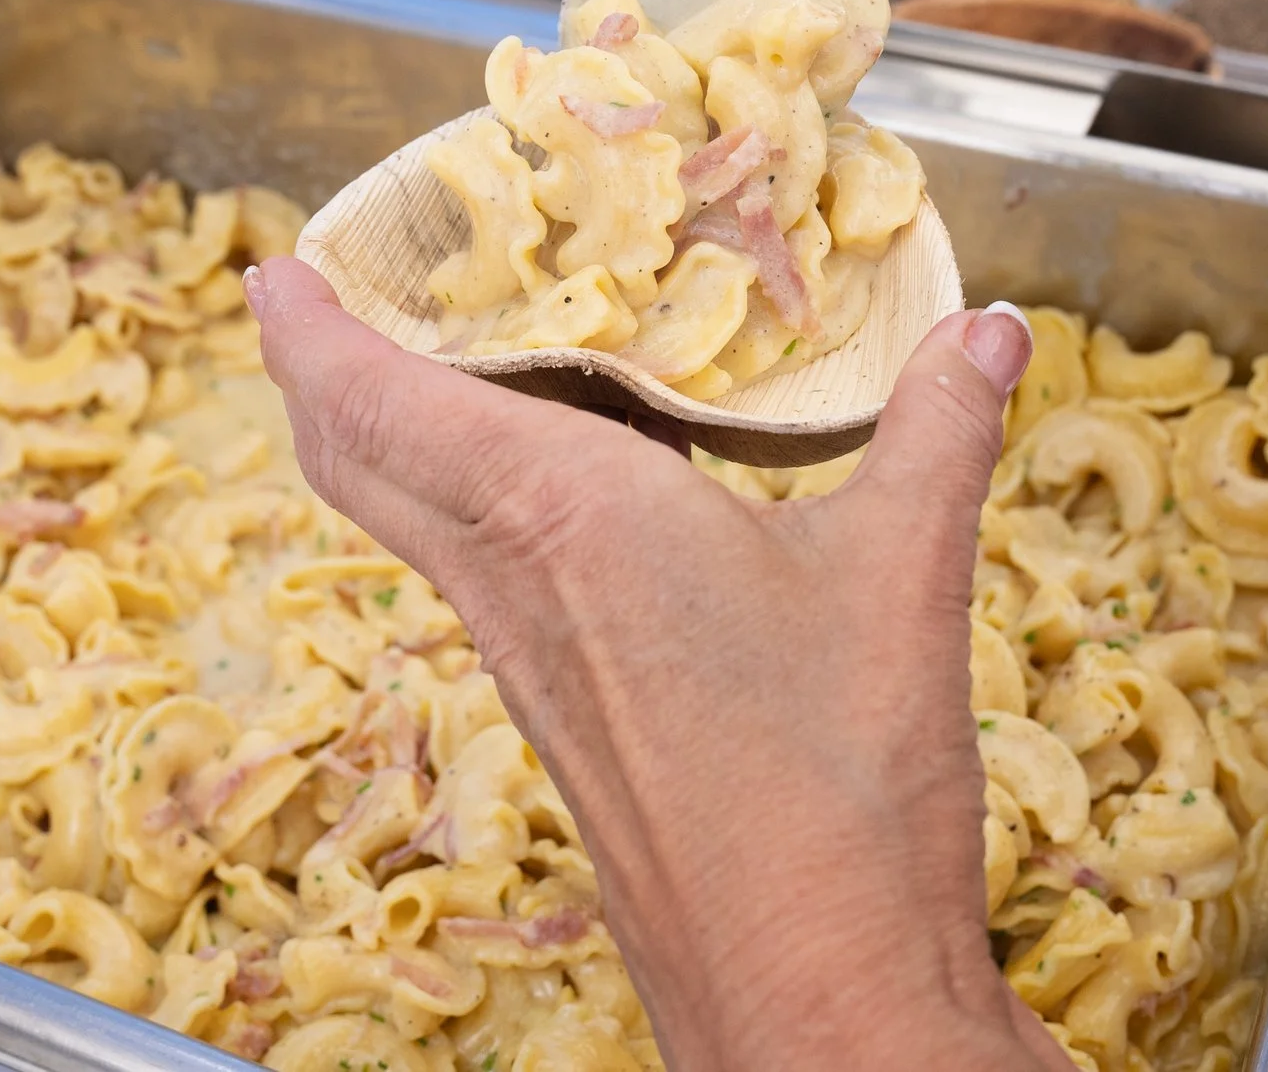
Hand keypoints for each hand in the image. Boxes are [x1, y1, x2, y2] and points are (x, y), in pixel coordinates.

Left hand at [246, 257, 1071, 1071]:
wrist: (814, 997)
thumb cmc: (839, 785)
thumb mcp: (905, 572)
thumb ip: (940, 427)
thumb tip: (991, 326)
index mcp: (562, 518)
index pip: (381, 402)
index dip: (310, 330)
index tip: (276, 269)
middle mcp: (512, 588)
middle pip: (358, 462)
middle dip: (319, 373)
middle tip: (320, 298)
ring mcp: (525, 665)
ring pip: (412, 525)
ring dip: (389, 439)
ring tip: (432, 365)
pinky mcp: (563, 720)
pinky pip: (477, 578)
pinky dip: (468, 505)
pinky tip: (549, 499)